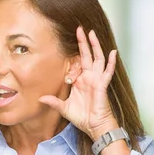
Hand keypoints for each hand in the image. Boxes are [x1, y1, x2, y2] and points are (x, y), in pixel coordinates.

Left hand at [39, 26, 118, 140]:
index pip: (77, 63)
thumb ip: (53, 101)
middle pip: (87, 55)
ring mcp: (97, 80)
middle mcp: (89, 77)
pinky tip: (113, 52)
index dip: (73, 55)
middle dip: (84, 42)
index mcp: (80, 81)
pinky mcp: (103, 85)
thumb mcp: (64, 108)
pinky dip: (111, 62)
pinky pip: (108, 71)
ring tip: (92, 33)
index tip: (66, 43)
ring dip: (95, 46)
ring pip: (98, 58)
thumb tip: (40, 98)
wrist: (94, 126)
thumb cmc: (82, 117)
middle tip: (80, 28)